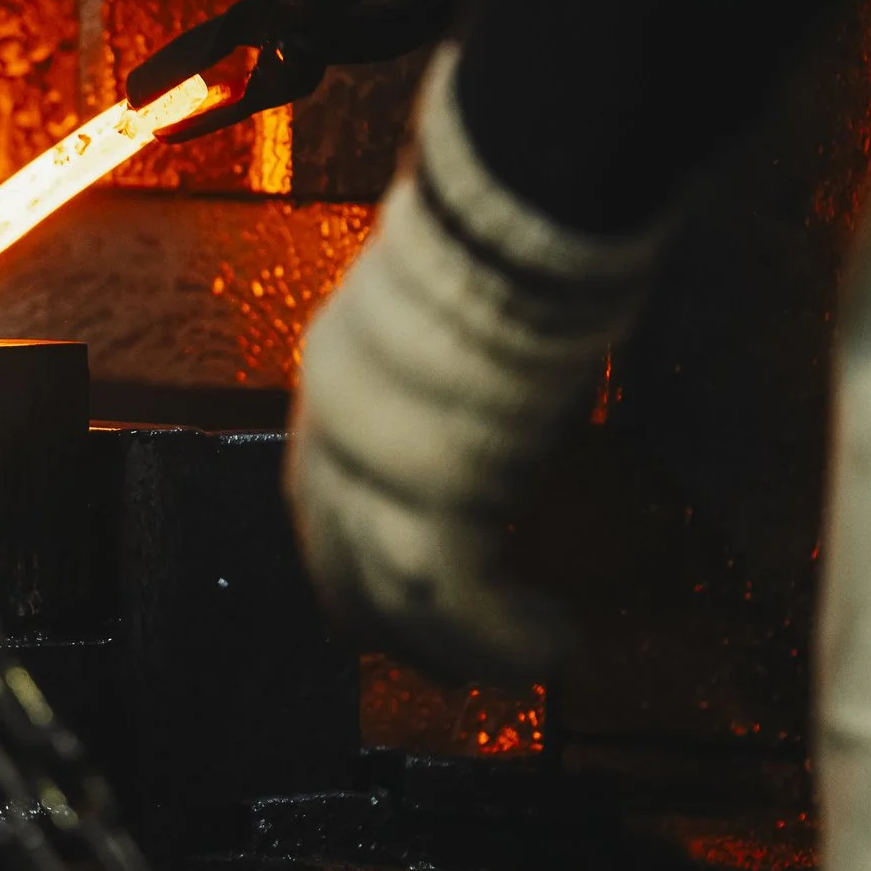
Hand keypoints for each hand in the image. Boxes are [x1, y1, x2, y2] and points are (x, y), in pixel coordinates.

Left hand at [284, 46, 668, 684]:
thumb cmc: (515, 246)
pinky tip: (551, 642)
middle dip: (397, 628)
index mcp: (332, 376)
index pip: (318, 501)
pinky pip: (451, 595)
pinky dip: (500, 637)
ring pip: (397, 593)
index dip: (358, 569)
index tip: (407, 611)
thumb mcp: (455, 322)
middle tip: (462, 666)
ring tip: (540, 649)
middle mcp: (333, 419)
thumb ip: (445, 381)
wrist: (525, 205)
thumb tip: (485, 422)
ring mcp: (376, 455)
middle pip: (340, 561)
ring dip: (468, 645)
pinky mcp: (435, 484)